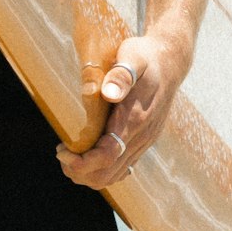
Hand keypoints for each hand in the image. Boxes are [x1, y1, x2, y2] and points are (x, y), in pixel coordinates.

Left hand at [55, 32, 188, 189]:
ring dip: (89, 173)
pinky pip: (123, 167)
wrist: (171, 62)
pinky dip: (103, 170)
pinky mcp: (144, 141)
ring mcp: (144, 141)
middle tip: (61, 155)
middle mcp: (142, 136)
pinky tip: (88, 157)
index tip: (62, 150)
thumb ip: (121, 75)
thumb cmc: (145, 57)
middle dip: (81, 172)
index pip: (107, 154)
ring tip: (69, 157)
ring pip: (115, 174)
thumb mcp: (133, 56)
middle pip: (108, 172)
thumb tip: (108, 93)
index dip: (82, 161)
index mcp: (135, 118)